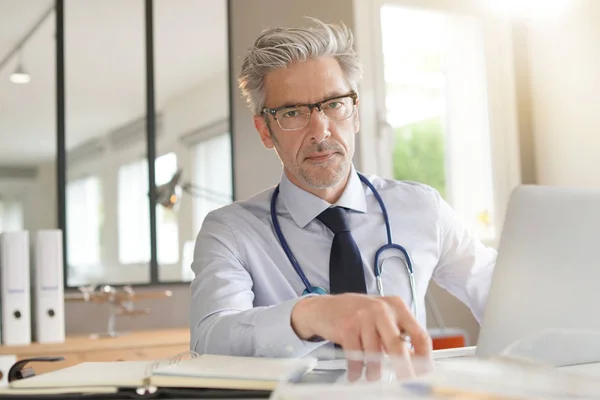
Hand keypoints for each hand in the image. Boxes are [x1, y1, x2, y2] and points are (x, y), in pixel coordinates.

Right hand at [291, 293, 431, 380]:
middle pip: (397, 346)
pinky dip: (356, 370)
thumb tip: (414, 360)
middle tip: (405, 381)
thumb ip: (398, 334)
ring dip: (374, 371)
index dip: (424, 356)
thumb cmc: (358, 314)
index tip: (424, 371)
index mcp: (397, 306)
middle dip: (403, 369)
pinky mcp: (347, 327)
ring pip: (375, 355)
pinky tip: (355, 373)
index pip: (418, 334)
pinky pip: (356, 357)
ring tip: (371, 376)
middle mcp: (381, 309)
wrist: (325, 307)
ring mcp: (363, 317)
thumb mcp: (382, 317)